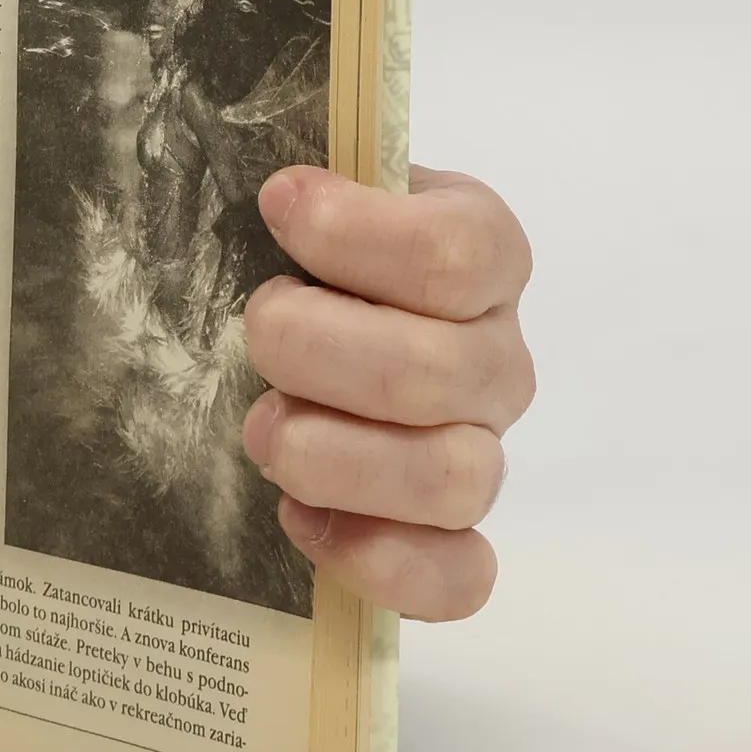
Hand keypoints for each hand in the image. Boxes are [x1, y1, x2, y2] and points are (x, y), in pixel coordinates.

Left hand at [241, 166, 534, 619]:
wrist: (300, 339)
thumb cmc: (300, 254)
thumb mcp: (307, 197)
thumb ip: (301, 178)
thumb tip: (266, 175)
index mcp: (478, 253)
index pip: (459, 252)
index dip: (359, 235)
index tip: (277, 204)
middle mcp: (494, 356)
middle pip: (439, 370)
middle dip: (317, 350)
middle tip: (255, 332)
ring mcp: (480, 450)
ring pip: (452, 475)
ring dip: (335, 456)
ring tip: (259, 428)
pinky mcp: (450, 537)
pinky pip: (460, 576)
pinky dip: (379, 560)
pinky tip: (298, 522)